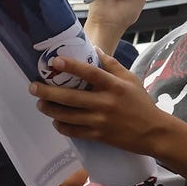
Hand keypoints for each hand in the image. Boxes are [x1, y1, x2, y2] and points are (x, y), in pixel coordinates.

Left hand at [31, 49, 162, 156]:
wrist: (153, 132)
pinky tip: (56, 120)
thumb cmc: (141, 103)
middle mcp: (105, 103)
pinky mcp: (98, 136)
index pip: (90, 73)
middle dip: (47, 92)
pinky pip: (73, 131)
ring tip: (41, 104)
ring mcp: (100, 121)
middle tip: (33, 86)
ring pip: (67, 116)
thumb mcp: (131, 79)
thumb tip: (93, 49)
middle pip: (70, 97)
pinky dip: (61, 126)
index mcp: (115, 86)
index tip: (54, 62)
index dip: (71, 66)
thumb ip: (111, 64)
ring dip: (50, 109)